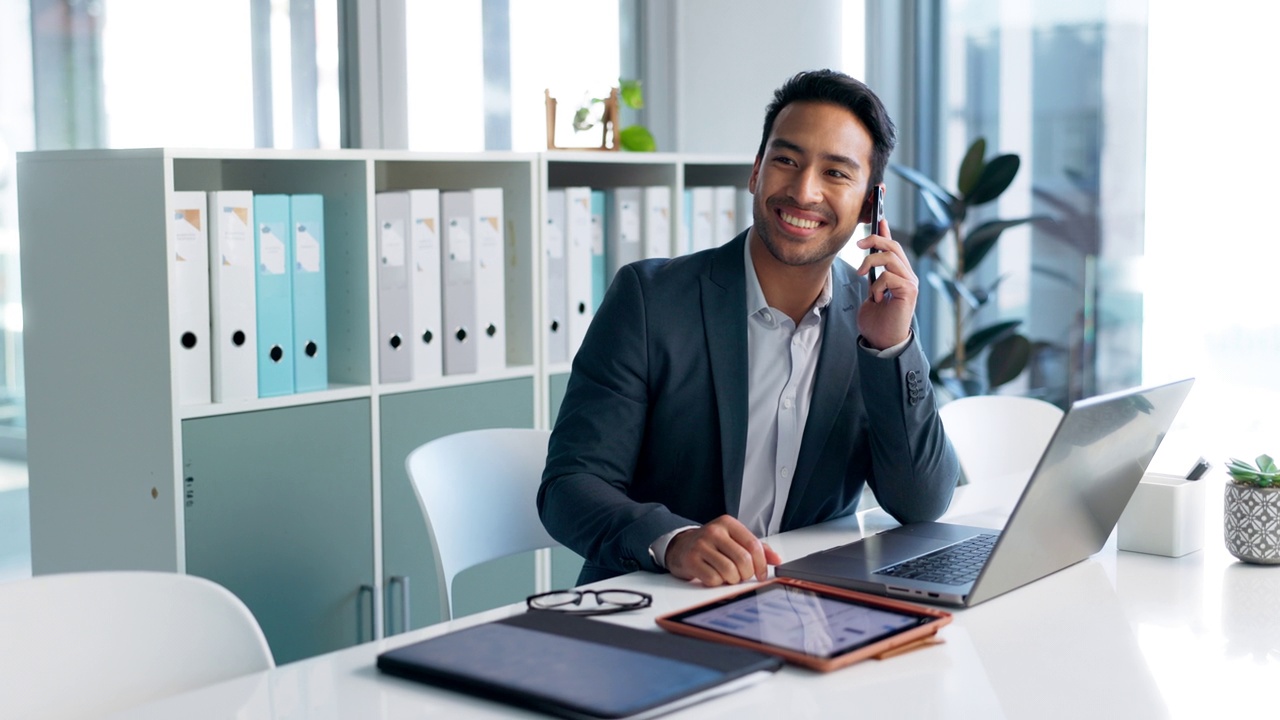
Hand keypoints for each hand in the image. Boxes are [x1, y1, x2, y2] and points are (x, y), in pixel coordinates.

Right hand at [665, 515, 781, 585]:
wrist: (680, 546)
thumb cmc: (711, 544)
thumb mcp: (734, 539)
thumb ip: (757, 548)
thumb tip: (777, 559)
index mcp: (728, 523)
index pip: (753, 545)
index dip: (761, 564)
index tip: (761, 574)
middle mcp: (714, 531)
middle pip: (743, 560)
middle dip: (746, 574)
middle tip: (742, 575)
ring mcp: (701, 545)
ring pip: (729, 571)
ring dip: (732, 580)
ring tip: (728, 575)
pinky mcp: (691, 560)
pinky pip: (713, 579)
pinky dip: (717, 582)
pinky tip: (714, 575)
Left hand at [856, 218, 917, 349]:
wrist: (881, 341)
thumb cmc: (876, 319)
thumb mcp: (871, 291)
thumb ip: (872, 274)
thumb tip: (867, 257)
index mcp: (898, 273)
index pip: (893, 246)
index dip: (885, 230)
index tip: (877, 216)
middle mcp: (907, 275)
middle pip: (893, 245)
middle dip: (874, 239)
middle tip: (858, 244)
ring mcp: (910, 282)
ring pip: (890, 257)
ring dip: (870, 263)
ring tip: (861, 275)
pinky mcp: (909, 291)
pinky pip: (889, 276)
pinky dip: (877, 286)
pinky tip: (876, 298)